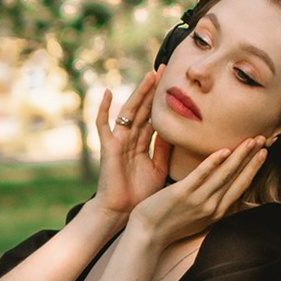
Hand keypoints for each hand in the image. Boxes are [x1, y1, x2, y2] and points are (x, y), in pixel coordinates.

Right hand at [92, 67, 170, 222]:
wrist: (123, 212)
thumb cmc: (140, 194)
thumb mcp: (159, 168)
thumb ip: (164, 150)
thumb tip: (177, 132)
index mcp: (143, 143)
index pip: (154, 116)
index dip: (163, 100)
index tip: (174, 82)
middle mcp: (131, 138)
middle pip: (144, 109)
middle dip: (153, 89)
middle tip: (164, 68)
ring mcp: (119, 141)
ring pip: (130, 112)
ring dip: (139, 93)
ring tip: (149, 76)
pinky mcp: (108, 147)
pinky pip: (103, 125)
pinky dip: (103, 109)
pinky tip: (107, 93)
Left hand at [125, 136, 268, 249]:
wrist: (147, 235)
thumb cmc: (169, 225)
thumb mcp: (198, 218)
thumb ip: (211, 203)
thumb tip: (221, 190)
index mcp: (217, 211)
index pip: (241, 186)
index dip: (254, 168)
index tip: (263, 153)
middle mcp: (212, 206)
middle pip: (237, 178)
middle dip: (252, 158)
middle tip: (264, 140)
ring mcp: (198, 200)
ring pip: (224, 174)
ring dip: (240, 156)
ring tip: (251, 141)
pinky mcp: (182, 194)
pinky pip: (201, 176)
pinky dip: (213, 163)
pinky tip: (224, 151)